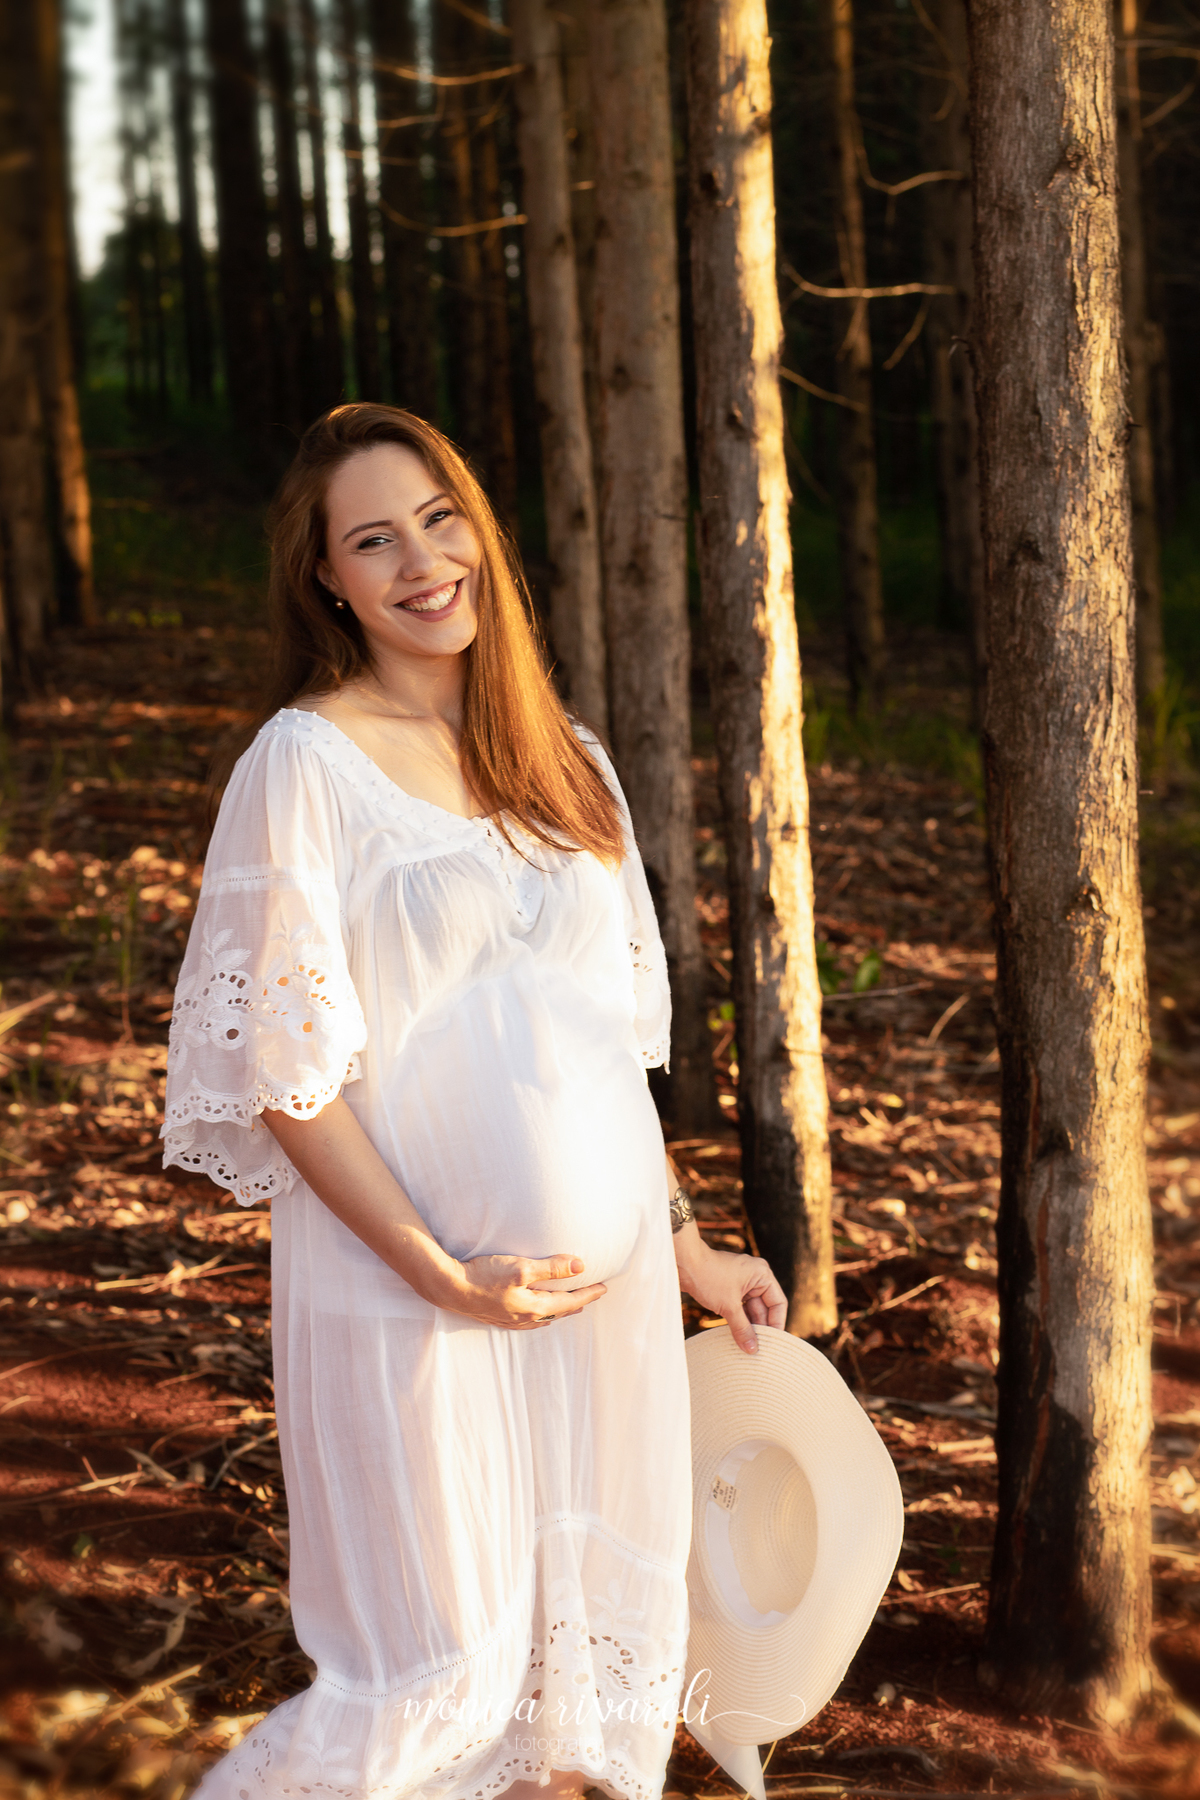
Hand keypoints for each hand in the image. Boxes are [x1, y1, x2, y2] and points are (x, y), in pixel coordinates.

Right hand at [445, 1254, 607, 1329]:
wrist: (450, 1288)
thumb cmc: (484, 1276)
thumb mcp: (521, 1267)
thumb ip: (552, 1268)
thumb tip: (580, 1267)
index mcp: (534, 1307)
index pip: (570, 1301)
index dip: (588, 1294)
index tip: (604, 1287)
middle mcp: (525, 1318)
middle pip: (559, 1311)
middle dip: (578, 1303)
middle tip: (593, 1295)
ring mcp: (511, 1320)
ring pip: (545, 1317)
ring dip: (561, 1309)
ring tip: (571, 1304)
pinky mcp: (499, 1316)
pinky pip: (530, 1319)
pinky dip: (543, 1314)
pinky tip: (539, 1312)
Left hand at [673, 1231, 786, 1352]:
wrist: (682, 1262)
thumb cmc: (708, 1276)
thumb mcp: (728, 1306)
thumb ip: (742, 1329)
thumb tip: (753, 1349)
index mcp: (762, 1275)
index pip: (778, 1303)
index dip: (777, 1324)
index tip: (773, 1343)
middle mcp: (755, 1277)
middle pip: (764, 1308)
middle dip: (760, 1328)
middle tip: (759, 1350)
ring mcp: (741, 1282)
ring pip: (750, 1309)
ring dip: (748, 1326)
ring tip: (748, 1347)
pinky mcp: (728, 1288)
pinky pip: (739, 1308)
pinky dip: (738, 1320)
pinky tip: (737, 1336)